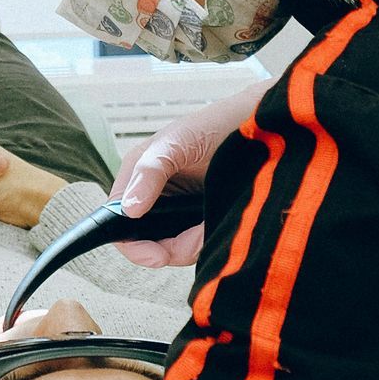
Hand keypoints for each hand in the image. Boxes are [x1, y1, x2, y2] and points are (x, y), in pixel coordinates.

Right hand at [109, 85, 264, 265]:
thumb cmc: (216, 124)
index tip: (159, 256)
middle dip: (173, 247)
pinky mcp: (201, 219)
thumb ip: (150, 171)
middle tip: (197, 240)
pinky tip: (217, 223)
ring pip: (176, 247)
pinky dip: (207, 239)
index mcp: (138, 175)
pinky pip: (197, 243)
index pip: (117, 220)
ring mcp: (178, 209)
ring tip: (210, 223)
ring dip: (194, 243)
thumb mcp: (178, 142)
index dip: (134, 245)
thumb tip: (129, 209)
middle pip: (148, 242)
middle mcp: (154, 195)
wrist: (261, 127)